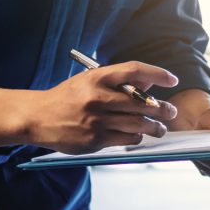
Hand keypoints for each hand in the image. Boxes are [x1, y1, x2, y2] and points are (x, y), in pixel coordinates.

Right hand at [31, 61, 177, 153]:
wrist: (37, 117)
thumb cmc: (66, 98)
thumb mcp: (89, 82)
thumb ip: (117, 83)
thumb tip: (148, 86)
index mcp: (97, 77)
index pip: (134, 70)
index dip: (157, 73)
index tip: (172, 79)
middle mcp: (98, 97)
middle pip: (141, 102)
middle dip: (162, 108)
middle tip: (170, 111)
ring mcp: (97, 119)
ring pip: (138, 123)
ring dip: (154, 127)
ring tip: (160, 128)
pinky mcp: (95, 139)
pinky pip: (126, 138)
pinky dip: (137, 137)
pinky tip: (138, 135)